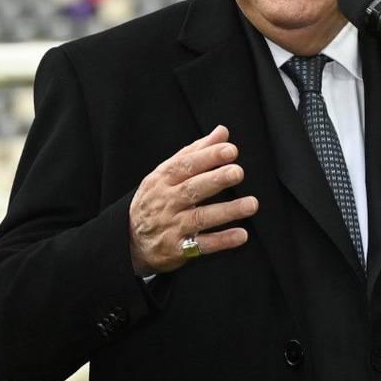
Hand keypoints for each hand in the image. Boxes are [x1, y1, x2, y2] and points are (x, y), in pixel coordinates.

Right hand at [127, 125, 258, 275]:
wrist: (130, 239)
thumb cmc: (155, 199)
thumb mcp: (166, 173)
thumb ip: (195, 152)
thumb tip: (222, 132)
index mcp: (163, 179)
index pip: (185, 165)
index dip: (208, 157)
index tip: (230, 150)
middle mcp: (166, 201)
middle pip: (192, 189)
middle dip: (216, 180)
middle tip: (238, 172)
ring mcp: (171, 226)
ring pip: (201, 217)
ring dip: (227, 211)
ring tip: (251, 204)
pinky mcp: (178, 248)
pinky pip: (202, 245)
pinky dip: (222, 241)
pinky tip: (242, 234)